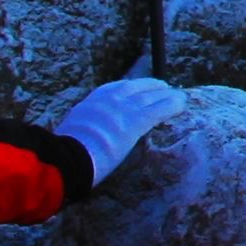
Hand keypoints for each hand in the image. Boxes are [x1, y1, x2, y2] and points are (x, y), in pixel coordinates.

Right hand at [46, 78, 181, 188]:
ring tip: (177, 95)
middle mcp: (107, 101)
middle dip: (150, 86)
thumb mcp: (68, 134)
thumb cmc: (63, 155)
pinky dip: (172, 105)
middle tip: (162, 88)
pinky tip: (181, 104)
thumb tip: (75, 142)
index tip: (136, 88)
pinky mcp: (135, 121)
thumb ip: (78, 132)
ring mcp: (122, 109)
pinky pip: (159, 109)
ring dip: (166, 94)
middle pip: (135, 87)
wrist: (66, 159)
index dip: (128, 88)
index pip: (112, 89)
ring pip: (150, 96)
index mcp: (89, 104)